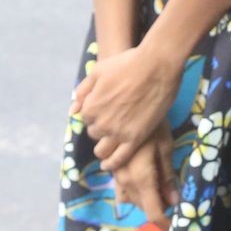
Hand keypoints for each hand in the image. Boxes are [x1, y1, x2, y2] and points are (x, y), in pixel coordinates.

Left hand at [73, 42, 181, 173]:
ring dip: (104, 146)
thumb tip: (73, 110)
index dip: (94, 114)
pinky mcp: (136, 139)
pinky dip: (112, 163)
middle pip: (94, 133)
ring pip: (103, 149)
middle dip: (100, 128)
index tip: (105, 109)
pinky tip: (109, 165)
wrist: (156, 66)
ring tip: (111, 142)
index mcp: (90, 107)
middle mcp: (101, 123)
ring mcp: (118, 133)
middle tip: (113, 120)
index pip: (85, 118)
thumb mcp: (98, 71)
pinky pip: (120, 158)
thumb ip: (83, 91)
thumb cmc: (127, 64)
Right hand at [111, 124, 177, 226]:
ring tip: (159, 185)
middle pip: (143, 207)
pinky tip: (143, 179)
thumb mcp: (166, 147)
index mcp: (141, 178)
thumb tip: (173, 201)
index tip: (173, 228)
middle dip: (158, 208)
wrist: (127, 103)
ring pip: (132, 199)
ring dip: (146, 199)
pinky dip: (134, 191)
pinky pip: (121, 189)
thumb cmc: (153, 122)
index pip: (153, 213)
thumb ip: (168, 176)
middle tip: (172, 198)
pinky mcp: (111, 167)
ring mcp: (115, 175)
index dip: (164, 225)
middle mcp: (125, 181)